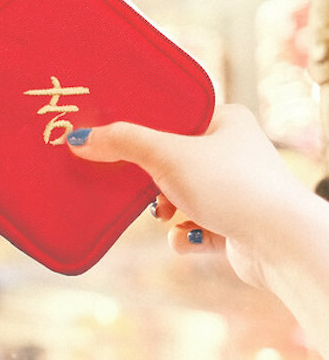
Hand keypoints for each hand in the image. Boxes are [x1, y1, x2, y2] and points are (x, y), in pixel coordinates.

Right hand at [66, 104, 318, 289]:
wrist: (280, 242)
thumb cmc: (231, 185)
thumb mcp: (167, 155)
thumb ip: (122, 143)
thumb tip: (79, 138)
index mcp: (224, 120)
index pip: (173, 117)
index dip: (143, 128)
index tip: (114, 138)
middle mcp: (232, 152)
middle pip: (171, 159)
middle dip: (151, 179)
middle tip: (137, 184)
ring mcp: (234, 189)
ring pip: (179, 194)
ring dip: (165, 209)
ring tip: (166, 214)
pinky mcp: (234, 224)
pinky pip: (193, 225)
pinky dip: (185, 233)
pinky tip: (189, 237)